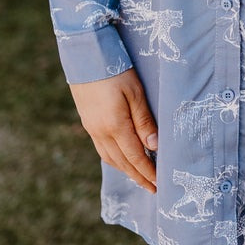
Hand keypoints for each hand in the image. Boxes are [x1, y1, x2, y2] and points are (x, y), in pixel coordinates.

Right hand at [68, 69, 157, 193]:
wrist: (85, 55)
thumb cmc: (116, 70)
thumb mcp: (136, 94)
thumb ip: (144, 122)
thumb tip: (154, 147)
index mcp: (115, 126)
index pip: (135, 157)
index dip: (147, 173)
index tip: (159, 184)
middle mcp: (100, 132)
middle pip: (122, 162)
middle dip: (138, 177)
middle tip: (152, 188)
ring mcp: (91, 128)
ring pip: (110, 158)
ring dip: (126, 170)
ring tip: (139, 178)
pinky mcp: (88, 122)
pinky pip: (102, 149)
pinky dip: (114, 159)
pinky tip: (121, 159)